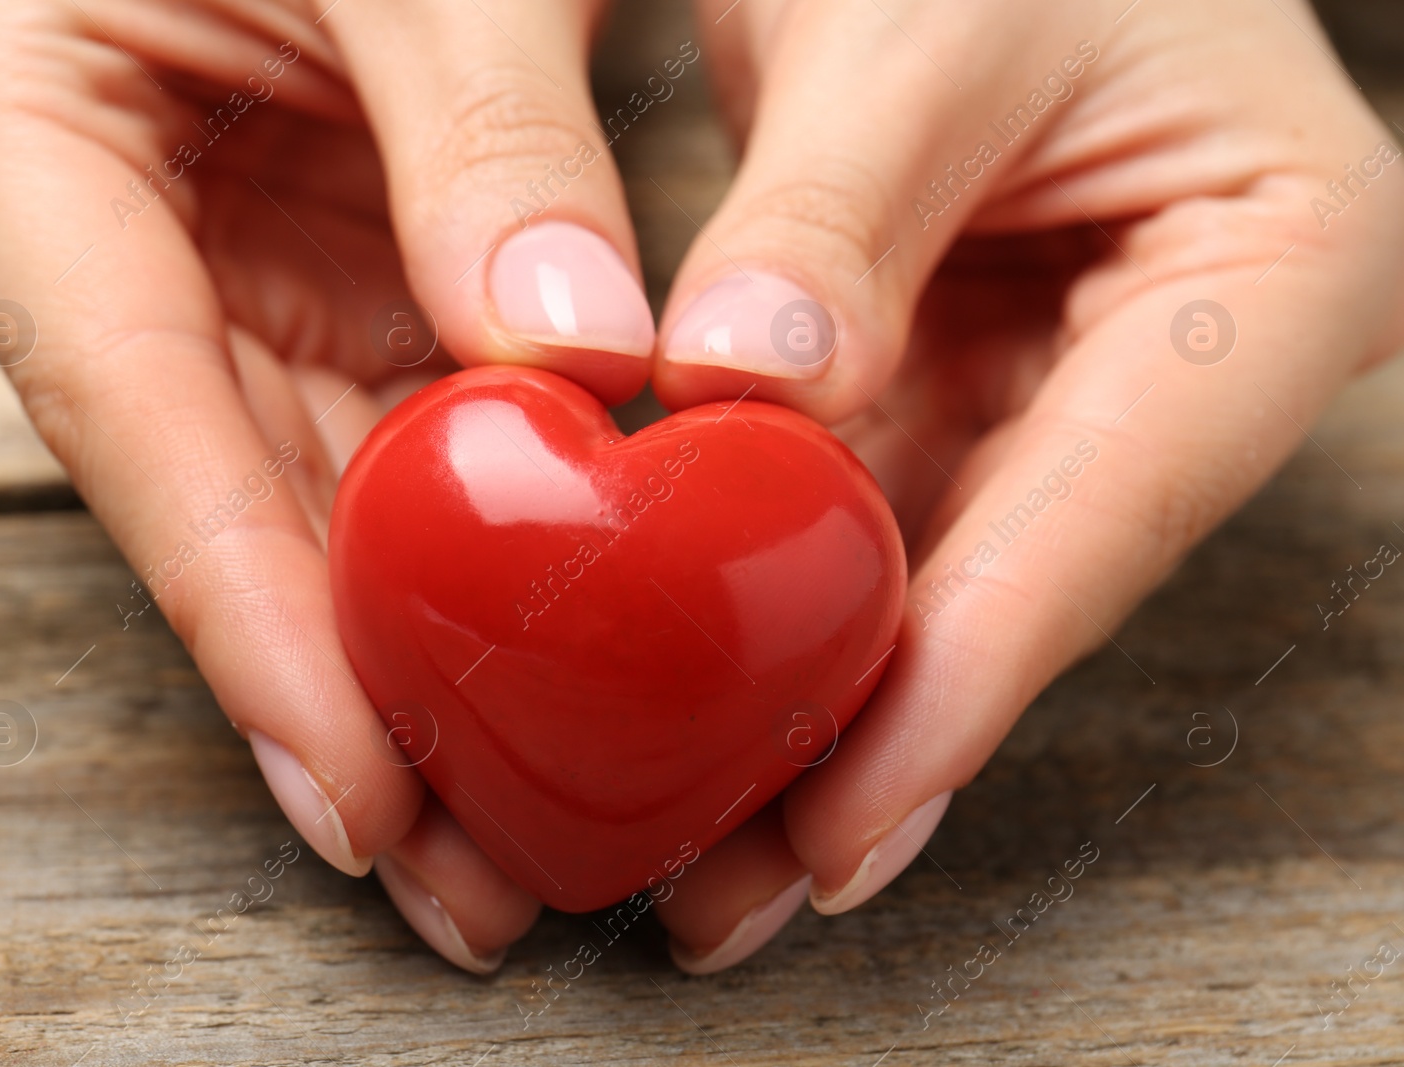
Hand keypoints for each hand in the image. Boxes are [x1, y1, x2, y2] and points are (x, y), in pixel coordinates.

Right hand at [0, 0, 660, 971]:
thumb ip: (489, 130)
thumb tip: (573, 350)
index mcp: (23, 118)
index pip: (127, 403)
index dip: (245, 607)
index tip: (354, 779)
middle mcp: (102, 227)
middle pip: (217, 498)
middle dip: (340, 692)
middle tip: (454, 872)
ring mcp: (215, 267)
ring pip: (309, 499)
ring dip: (409, 662)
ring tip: (501, 827)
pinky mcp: (325, 282)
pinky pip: (390, 445)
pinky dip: (466, 558)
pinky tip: (530, 672)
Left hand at [648, 0, 1403, 971]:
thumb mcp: (930, 21)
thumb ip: (838, 209)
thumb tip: (747, 382)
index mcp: (1273, 264)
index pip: (1110, 502)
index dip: (972, 670)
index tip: (847, 815)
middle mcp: (1171, 358)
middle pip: (1019, 580)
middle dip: (876, 740)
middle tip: (745, 888)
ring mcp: (1056, 382)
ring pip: (929, 574)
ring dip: (815, 707)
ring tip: (708, 852)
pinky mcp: (947, 380)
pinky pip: (858, 517)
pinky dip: (775, 606)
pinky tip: (700, 701)